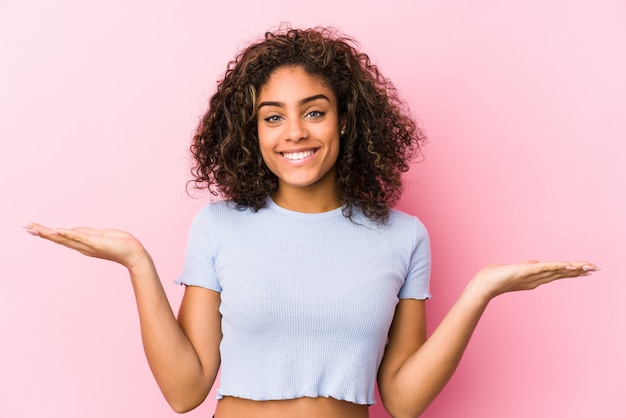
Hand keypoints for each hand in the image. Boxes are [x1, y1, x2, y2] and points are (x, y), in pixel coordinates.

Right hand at [25, 223, 147, 269]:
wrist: (134, 254)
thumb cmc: (120, 244)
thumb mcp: (100, 235)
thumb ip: (86, 233)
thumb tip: (73, 230)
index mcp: (84, 244)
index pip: (62, 237)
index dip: (48, 233)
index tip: (33, 228)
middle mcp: (83, 246)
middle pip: (59, 239)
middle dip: (43, 233)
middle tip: (27, 228)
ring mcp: (88, 245)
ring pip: (66, 238)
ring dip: (50, 233)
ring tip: (36, 229)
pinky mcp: (96, 243)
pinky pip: (80, 237)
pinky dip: (68, 234)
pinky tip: (57, 230)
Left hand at [471, 260, 597, 299]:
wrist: (483, 285)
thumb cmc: (495, 278)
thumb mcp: (514, 270)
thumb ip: (525, 268)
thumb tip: (533, 264)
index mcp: (535, 277)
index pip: (557, 273)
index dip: (572, 271)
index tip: (587, 269)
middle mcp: (536, 278)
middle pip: (561, 273)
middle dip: (579, 270)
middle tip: (596, 268)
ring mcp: (532, 276)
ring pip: (556, 271)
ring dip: (572, 269)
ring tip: (588, 267)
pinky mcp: (525, 272)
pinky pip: (543, 268)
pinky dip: (556, 267)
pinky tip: (567, 266)